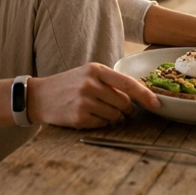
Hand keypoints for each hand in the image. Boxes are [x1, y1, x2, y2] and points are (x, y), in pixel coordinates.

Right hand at [26, 63, 160, 128]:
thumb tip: (136, 97)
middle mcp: (90, 84)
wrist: (38, 96)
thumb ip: (109, 82)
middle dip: (126, 110)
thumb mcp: (87, 74)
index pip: (127, 83)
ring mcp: (84, 101)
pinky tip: (87, 116)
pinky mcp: (79, 117)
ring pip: (115, 116)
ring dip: (112, 118)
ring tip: (96, 111)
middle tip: (118, 110)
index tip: (157, 103)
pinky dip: (99, 123)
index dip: (145, 95)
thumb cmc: (67, 85)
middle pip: (124, 103)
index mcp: (95, 70)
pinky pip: (102, 125)